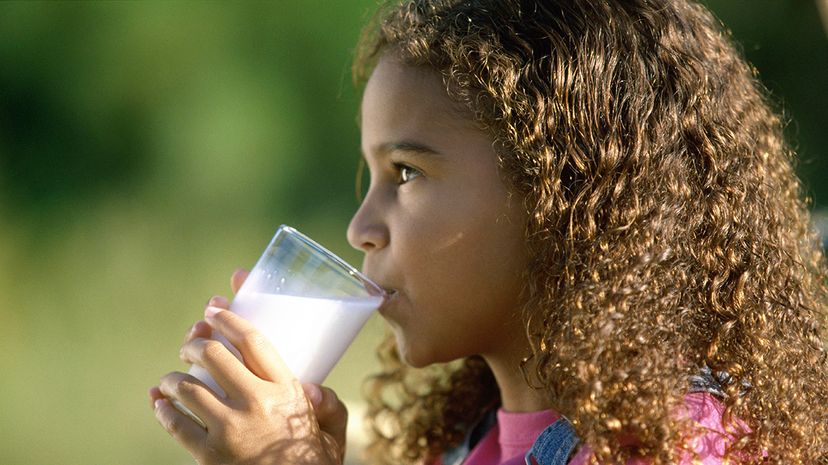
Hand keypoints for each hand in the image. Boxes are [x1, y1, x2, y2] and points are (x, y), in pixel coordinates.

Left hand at [149, 269, 348, 464]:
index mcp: (286, 390)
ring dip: (173, 377)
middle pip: (214, 356)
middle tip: (190, 344)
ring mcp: (229, 428)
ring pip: (188, 387)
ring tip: (171, 378)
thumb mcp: (333, 432)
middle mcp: (255, 402)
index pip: (253, 341)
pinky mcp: (208, 454)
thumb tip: (311, 386)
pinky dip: (162, 409)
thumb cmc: (314, 464)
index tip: (214, 308)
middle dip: (195, 343)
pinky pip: (176, 424)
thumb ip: (330, 405)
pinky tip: (160, 403)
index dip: (228, 318)